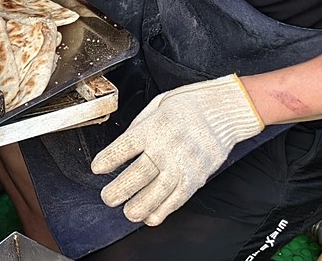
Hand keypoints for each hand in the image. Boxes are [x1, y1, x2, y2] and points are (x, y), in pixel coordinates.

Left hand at [90, 74, 263, 225]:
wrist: (224, 110)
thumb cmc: (188, 104)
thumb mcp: (157, 105)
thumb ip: (138, 127)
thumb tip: (121, 148)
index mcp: (155, 126)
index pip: (126, 146)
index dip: (109, 159)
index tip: (97, 168)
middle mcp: (168, 147)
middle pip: (140, 173)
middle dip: (120, 189)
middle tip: (107, 197)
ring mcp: (185, 164)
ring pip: (159, 191)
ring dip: (141, 205)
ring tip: (127, 212)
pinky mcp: (198, 176)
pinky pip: (179, 198)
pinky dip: (164, 210)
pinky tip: (152, 217)